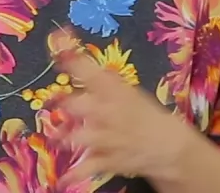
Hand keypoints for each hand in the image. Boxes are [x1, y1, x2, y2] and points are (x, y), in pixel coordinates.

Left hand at [51, 34, 197, 182]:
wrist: (168, 145)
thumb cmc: (143, 115)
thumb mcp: (127, 92)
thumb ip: (103, 83)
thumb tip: (71, 61)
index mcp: (115, 91)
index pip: (91, 70)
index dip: (72, 56)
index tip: (58, 40)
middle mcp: (110, 113)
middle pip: (82, 105)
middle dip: (65, 104)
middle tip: (52, 101)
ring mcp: (109, 138)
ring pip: (82, 137)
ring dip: (65, 137)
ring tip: (56, 137)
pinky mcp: (109, 159)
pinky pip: (88, 166)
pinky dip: (73, 174)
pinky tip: (61, 180)